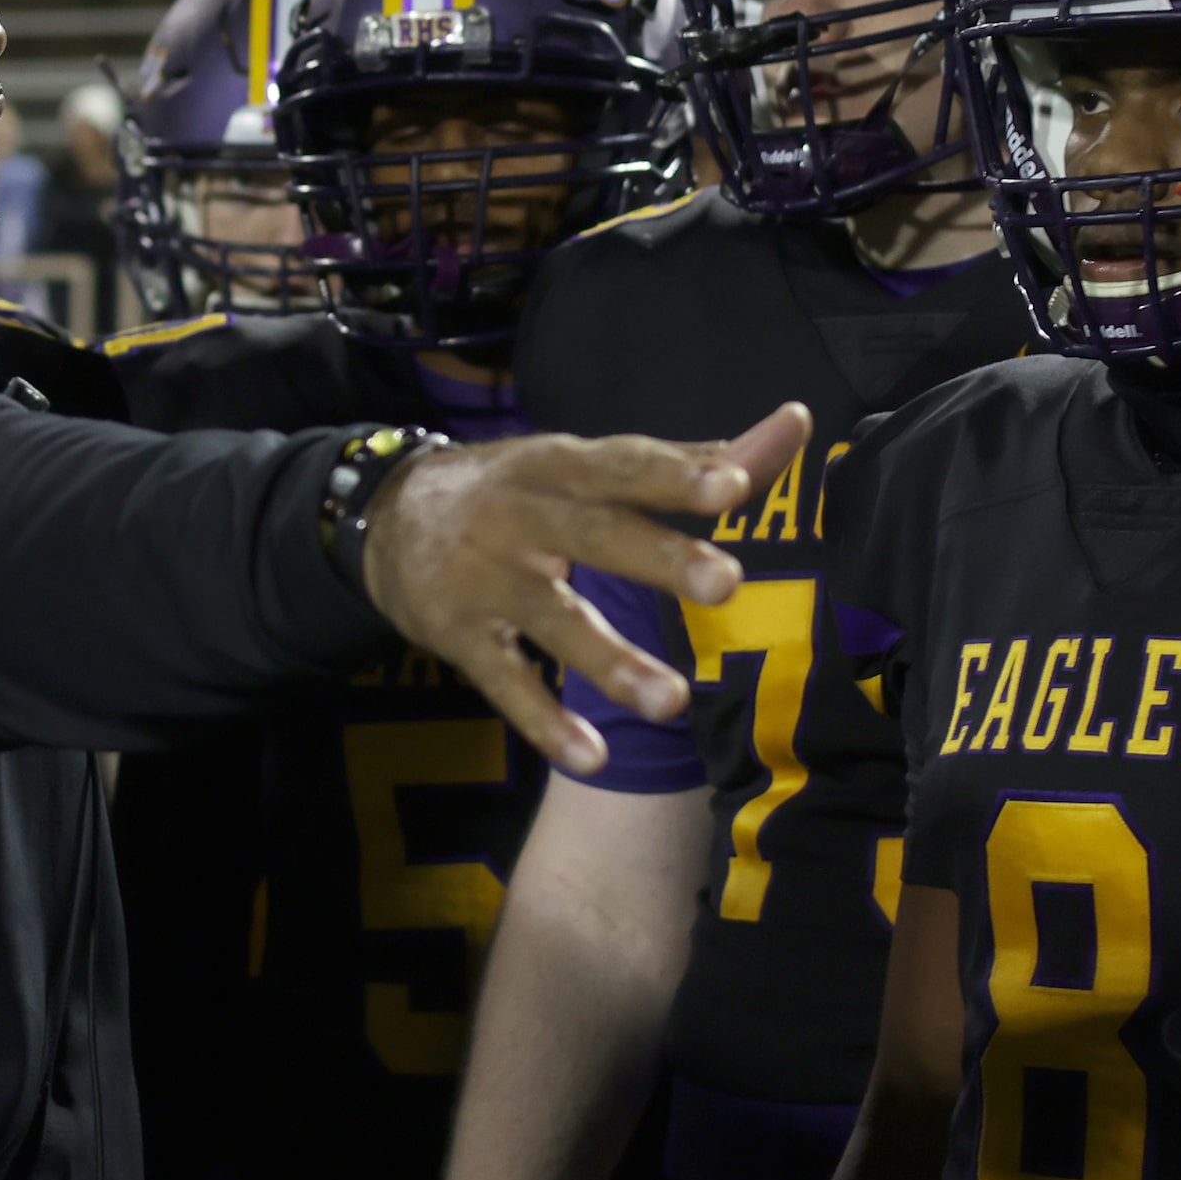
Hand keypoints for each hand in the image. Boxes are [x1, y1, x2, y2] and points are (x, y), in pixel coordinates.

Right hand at [361, 403, 811, 774]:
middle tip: (725, 581)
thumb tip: (795, 423)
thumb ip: (693, 457)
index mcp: (563, 465)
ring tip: (672, 701)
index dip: (677, 474)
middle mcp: (524, 517)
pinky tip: (595, 756)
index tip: (735, 485)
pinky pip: (508, 685)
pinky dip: (546, 723)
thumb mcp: (588, 462)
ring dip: (613, 661)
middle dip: (659, 557)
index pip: (625, 467)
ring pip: (556, 622)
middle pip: (595, 536)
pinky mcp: (462, 638)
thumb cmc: (519, 489)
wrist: (385, 518)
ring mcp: (489, 580)